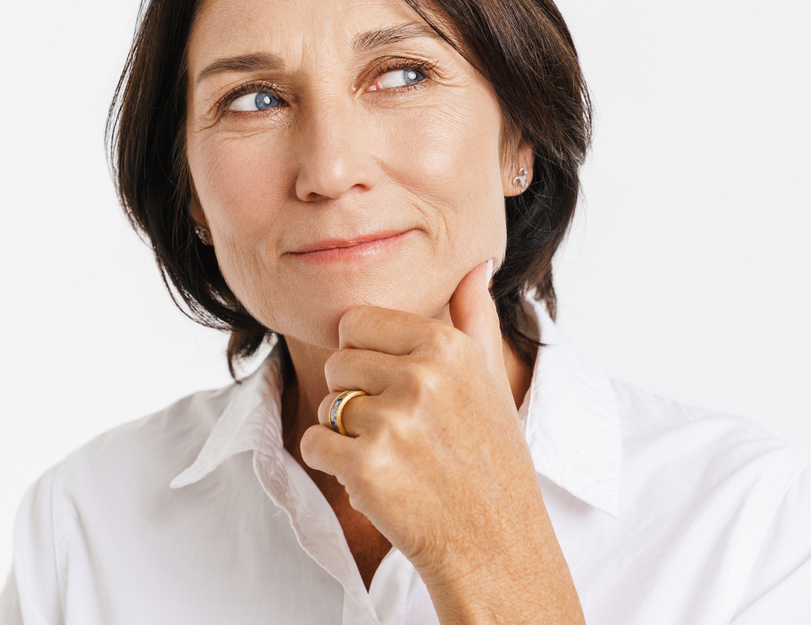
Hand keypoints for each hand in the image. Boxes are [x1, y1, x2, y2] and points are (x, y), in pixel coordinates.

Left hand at [298, 261, 583, 623]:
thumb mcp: (491, 382)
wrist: (497, 547)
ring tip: (393, 458)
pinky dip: (331, 464)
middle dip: (355, 397)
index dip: (367, 359)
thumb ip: (474, 318)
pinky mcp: (366, 465)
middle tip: (399, 433)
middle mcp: (422, 376)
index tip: (397, 390)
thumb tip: (474, 263)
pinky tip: (373, 480)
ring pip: (325, 404)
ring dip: (344, 433)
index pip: (358, 322)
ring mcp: (393, 421)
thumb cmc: (491, 463)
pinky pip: (313, 443)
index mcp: (448, 347)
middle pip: (338, 362)